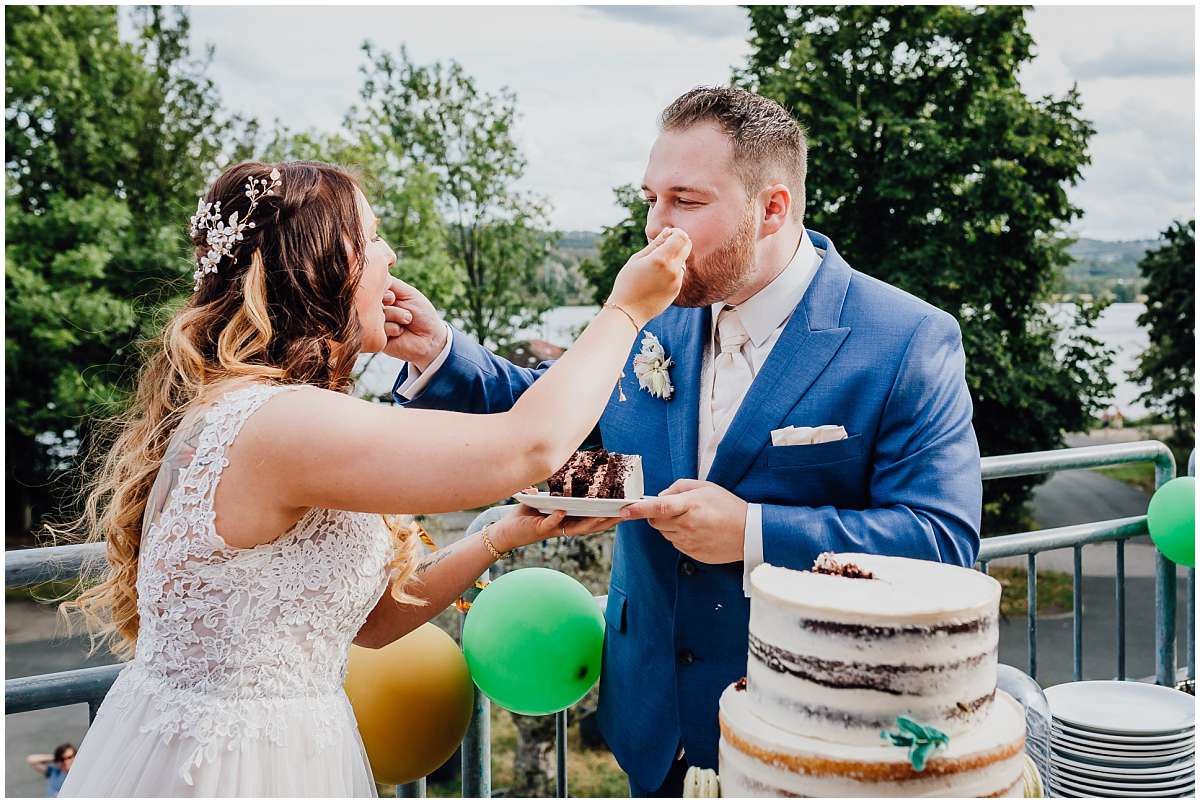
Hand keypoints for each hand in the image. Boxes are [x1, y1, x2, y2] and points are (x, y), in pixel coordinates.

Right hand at [381, 276, 447, 369]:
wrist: (431, 338)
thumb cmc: (422, 314)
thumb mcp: (408, 293)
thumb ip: (390, 283)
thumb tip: (373, 271)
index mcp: (383, 297)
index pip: (372, 286)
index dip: (381, 290)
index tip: (393, 297)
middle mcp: (376, 309)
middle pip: (370, 298)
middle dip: (388, 301)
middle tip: (399, 307)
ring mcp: (374, 323)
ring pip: (375, 313)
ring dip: (396, 315)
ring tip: (407, 320)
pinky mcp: (376, 338)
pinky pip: (377, 328)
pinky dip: (393, 328)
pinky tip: (401, 332)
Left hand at [491, 496, 621, 551]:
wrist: (505, 531)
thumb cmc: (524, 515)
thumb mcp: (539, 499)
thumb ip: (548, 488)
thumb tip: (550, 468)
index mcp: (568, 519)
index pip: (592, 517)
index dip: (607, 514)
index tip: (623, 507)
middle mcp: (564, 526)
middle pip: (591, 526)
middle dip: (608, 520)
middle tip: (624, 514)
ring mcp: (553, 529)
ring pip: (577, 529)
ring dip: (590, 522)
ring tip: (602, 514)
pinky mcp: (539, 530)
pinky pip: (551, 525)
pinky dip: (556, 519)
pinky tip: (563, 512)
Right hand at [607, 227, 689, 326]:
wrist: (628, 312)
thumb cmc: (627, 283)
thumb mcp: (637, 259)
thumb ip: (655, 244)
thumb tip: (668, 231)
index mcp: (661, 259)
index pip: (681, 237)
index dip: (677, 232)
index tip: (668, 235)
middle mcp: (673, 270)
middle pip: (688, 246)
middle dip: (680, 241)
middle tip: (666, 244)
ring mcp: (677, 281)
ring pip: (684, 260)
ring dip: (675, 256)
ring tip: (657, 264)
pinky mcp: (677, 290)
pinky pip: (680, 273)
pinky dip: (673, 270)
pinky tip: (657, 277)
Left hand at [620, 479, 747, 563]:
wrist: (748, 533)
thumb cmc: (728, 507)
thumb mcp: (705, 487)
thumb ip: (679, 487)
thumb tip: (660, 496)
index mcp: (689, 506)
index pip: (658, 507)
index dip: (638, 509)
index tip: (624, 510)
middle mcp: (686, 525)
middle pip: (655, 522)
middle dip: (658, 515)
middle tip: (676, 510)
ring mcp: (688, 541)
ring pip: (664, 533)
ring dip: (671, 526)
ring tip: (693, 521)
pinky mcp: (691, 553)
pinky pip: (676, 543)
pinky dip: (680, 536)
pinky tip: (698, 531)